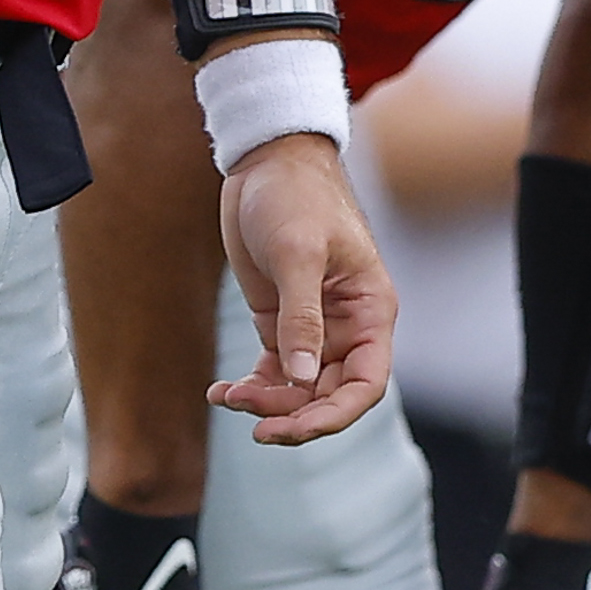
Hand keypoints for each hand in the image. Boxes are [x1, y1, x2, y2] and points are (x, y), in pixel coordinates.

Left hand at [211, 130, 395, 443]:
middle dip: (294, 415)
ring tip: (228, 396)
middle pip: (330, 394)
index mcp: (370, 310)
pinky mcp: (280, 320)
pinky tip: (220, 391)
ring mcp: (313, 326)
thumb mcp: (298, 253)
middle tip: (253, 422)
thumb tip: (302, 378)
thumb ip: (302, 317)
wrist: (264, 161)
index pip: (366, 383)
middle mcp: (347, 325)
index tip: (294, 428)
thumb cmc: (294, 195)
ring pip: (298, 389)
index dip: (336, 415)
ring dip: (267, 403)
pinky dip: (250, 388)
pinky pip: (273, 372)